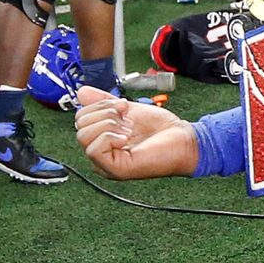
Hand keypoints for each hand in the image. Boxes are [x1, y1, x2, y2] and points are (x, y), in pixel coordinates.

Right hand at [74, 86, 196, 178]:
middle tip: (127, 120)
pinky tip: (126, 139)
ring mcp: (106, 164)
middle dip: (104, 113)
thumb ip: (104, 101)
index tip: (122, 106)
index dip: (99, 105)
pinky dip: (109, 138)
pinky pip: (94, 150)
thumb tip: (82, 92)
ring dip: (108, 125)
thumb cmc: (161, 130)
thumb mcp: (128, 109)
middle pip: (80, 126)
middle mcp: (101, 153)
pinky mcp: (115, 170)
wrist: (183, 141)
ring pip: (84, 136)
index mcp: (102, 139)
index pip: (80, 118)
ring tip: (128, 130)